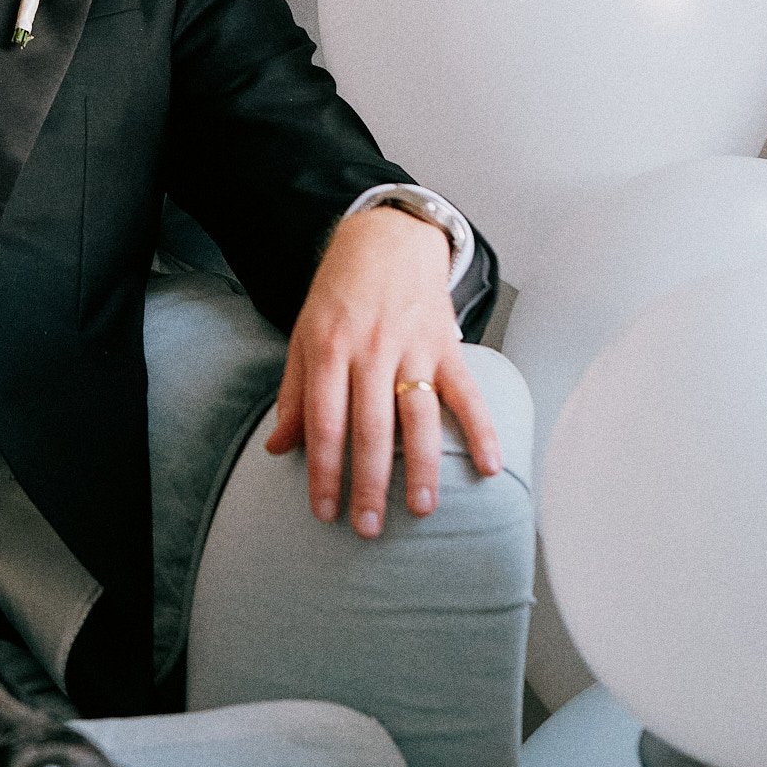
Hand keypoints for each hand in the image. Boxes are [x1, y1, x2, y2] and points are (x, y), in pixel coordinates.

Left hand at [263, 205, 501, 534]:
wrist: (386, 239)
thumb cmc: (339, 294)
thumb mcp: (304, 335)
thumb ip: (294, 394)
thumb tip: (277, 449)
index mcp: (329, 348)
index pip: (324, 421)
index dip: (323, 470)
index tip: (324, 512)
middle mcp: (370, 350)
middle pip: (370, 427)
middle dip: (368, 482)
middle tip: (367, 528)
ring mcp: (412, 347)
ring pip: (417, 415)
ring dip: (421, 466)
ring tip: (420, 509)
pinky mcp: (447, 345)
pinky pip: (466, 392)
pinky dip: (482, 429)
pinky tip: (489, 467)